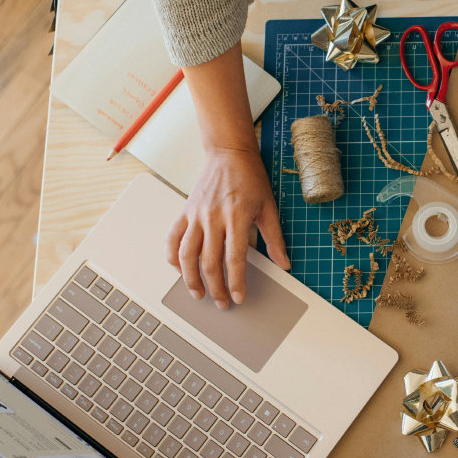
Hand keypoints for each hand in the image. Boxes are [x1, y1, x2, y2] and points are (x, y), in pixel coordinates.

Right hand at [166, 147, 289, 308]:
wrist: (229, 154)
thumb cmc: (251, 179)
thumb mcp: (269, 208)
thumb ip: (275, 239)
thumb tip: (285, 264)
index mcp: (236, 217)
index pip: (235, 258)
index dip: (236, 281)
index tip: (238, 298)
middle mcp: (213, 217)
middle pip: (209, 261)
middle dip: (215, 287)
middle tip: (221, 302)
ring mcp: (196, 215)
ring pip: (186, 254)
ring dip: (190, 278)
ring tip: (198, 293)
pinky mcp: (185, 211)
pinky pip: (172, 238)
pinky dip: (173, 257)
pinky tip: (180, 270)